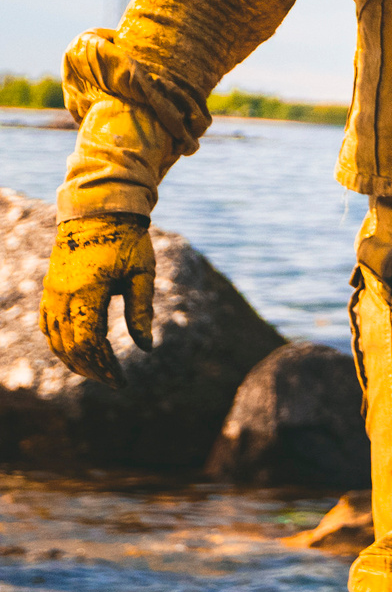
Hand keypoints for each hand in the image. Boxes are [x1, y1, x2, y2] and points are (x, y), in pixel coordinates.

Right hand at [41, 214, 156, 385]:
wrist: (98, 211)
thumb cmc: (127, 240)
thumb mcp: (142, 273)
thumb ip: (141, 310)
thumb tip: (146, 347)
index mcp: (88, 292)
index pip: (89, 342)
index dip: (103, 366)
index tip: (120, 380)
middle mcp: (63, 296)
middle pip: (70, 347)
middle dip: (91, 368)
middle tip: (113, 380)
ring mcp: (52, 293)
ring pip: (54, 340)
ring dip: (73, 360)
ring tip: (97, 371)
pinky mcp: (50, 290)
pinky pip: (47, 325)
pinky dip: (59, 344)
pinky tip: (74, 353)